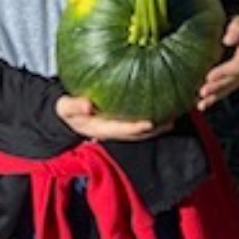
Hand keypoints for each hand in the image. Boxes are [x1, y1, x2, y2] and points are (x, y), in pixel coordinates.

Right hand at [56, 94, 173, 140]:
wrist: (70, 111)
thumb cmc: (69, 109)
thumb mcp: (64, 107)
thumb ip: (73, 106)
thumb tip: (87, 104)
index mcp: (101, 129)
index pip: (121, 130)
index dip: (135, 128)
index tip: (149, 123)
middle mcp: (113, 130)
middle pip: (136, 133)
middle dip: (153, 130)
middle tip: (170, 121)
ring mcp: (119, 126)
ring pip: (141, 130)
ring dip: (157, 126)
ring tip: (174, 118)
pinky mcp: (122, 119)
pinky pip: (139, 119)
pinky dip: (152, 115)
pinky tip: (166, 106)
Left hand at [197, 15, 238, 110]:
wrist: (237, 30)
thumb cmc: (235, 25)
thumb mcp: (238, 21)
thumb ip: (235, 28)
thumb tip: (228, 40)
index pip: (237, 66)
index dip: (223, 72)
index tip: (209, 76)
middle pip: (232, 80)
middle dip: (217, 87)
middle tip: (202, 91)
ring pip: (228, 88)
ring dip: (215, 96)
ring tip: (201, 101)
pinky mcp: (234, 80)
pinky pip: (224, 91)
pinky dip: (213, 99)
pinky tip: (202, 105)